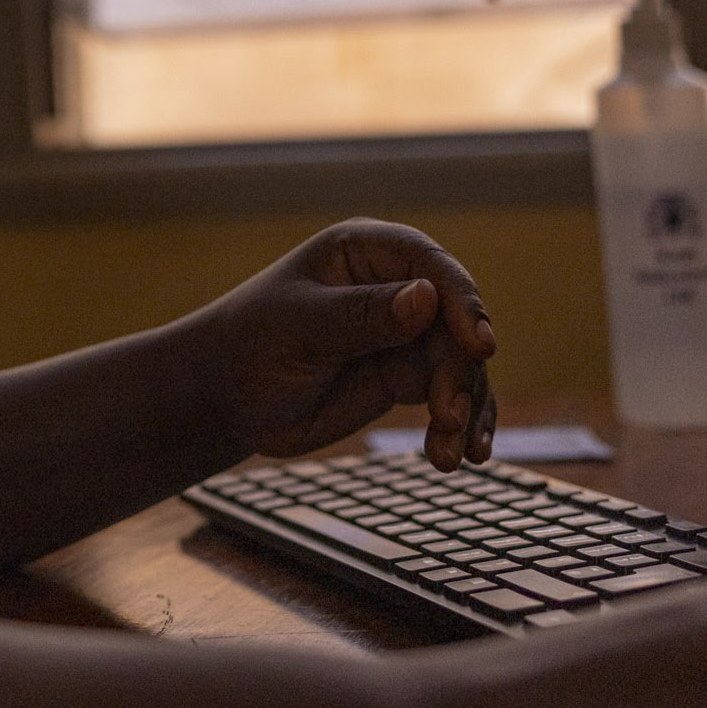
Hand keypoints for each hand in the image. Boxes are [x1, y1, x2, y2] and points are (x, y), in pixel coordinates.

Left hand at [178, 219, 495, 471]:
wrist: (228, 397)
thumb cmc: (250, 343)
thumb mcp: (299, 326)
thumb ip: (361, 315)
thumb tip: (428, 299)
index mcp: (364, 251)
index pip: (428, 264)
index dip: (461, 301)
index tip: (478, 345)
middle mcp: (394, 285)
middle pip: (454, 320)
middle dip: (460, 371)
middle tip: (449, 417)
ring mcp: (404, 332)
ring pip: (459, 363)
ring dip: (464, 406)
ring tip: (451, 453)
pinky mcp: (406, 375)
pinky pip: (449, 394)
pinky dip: (460, 424)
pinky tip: (459, 456)